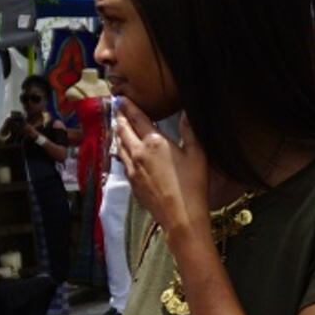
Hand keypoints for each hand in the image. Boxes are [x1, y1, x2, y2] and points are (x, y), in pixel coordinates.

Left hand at [113, 98, 211, 244]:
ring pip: (119, 146)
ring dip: (118, 134)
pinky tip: (123, 152)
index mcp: (154, 142)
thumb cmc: (193, 185)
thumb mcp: (198, 154)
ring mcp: (131, 169)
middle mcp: (138, 153)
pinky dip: (120, 151)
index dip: (129, 107)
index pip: (137, 119)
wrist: (180, 216)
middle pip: (123, 131)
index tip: (121, 98)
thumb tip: (185, 113)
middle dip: (120, 118)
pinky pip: (121, 162)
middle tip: (117, 109)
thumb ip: (189, 131)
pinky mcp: (131, 183)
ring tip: (118, 127)